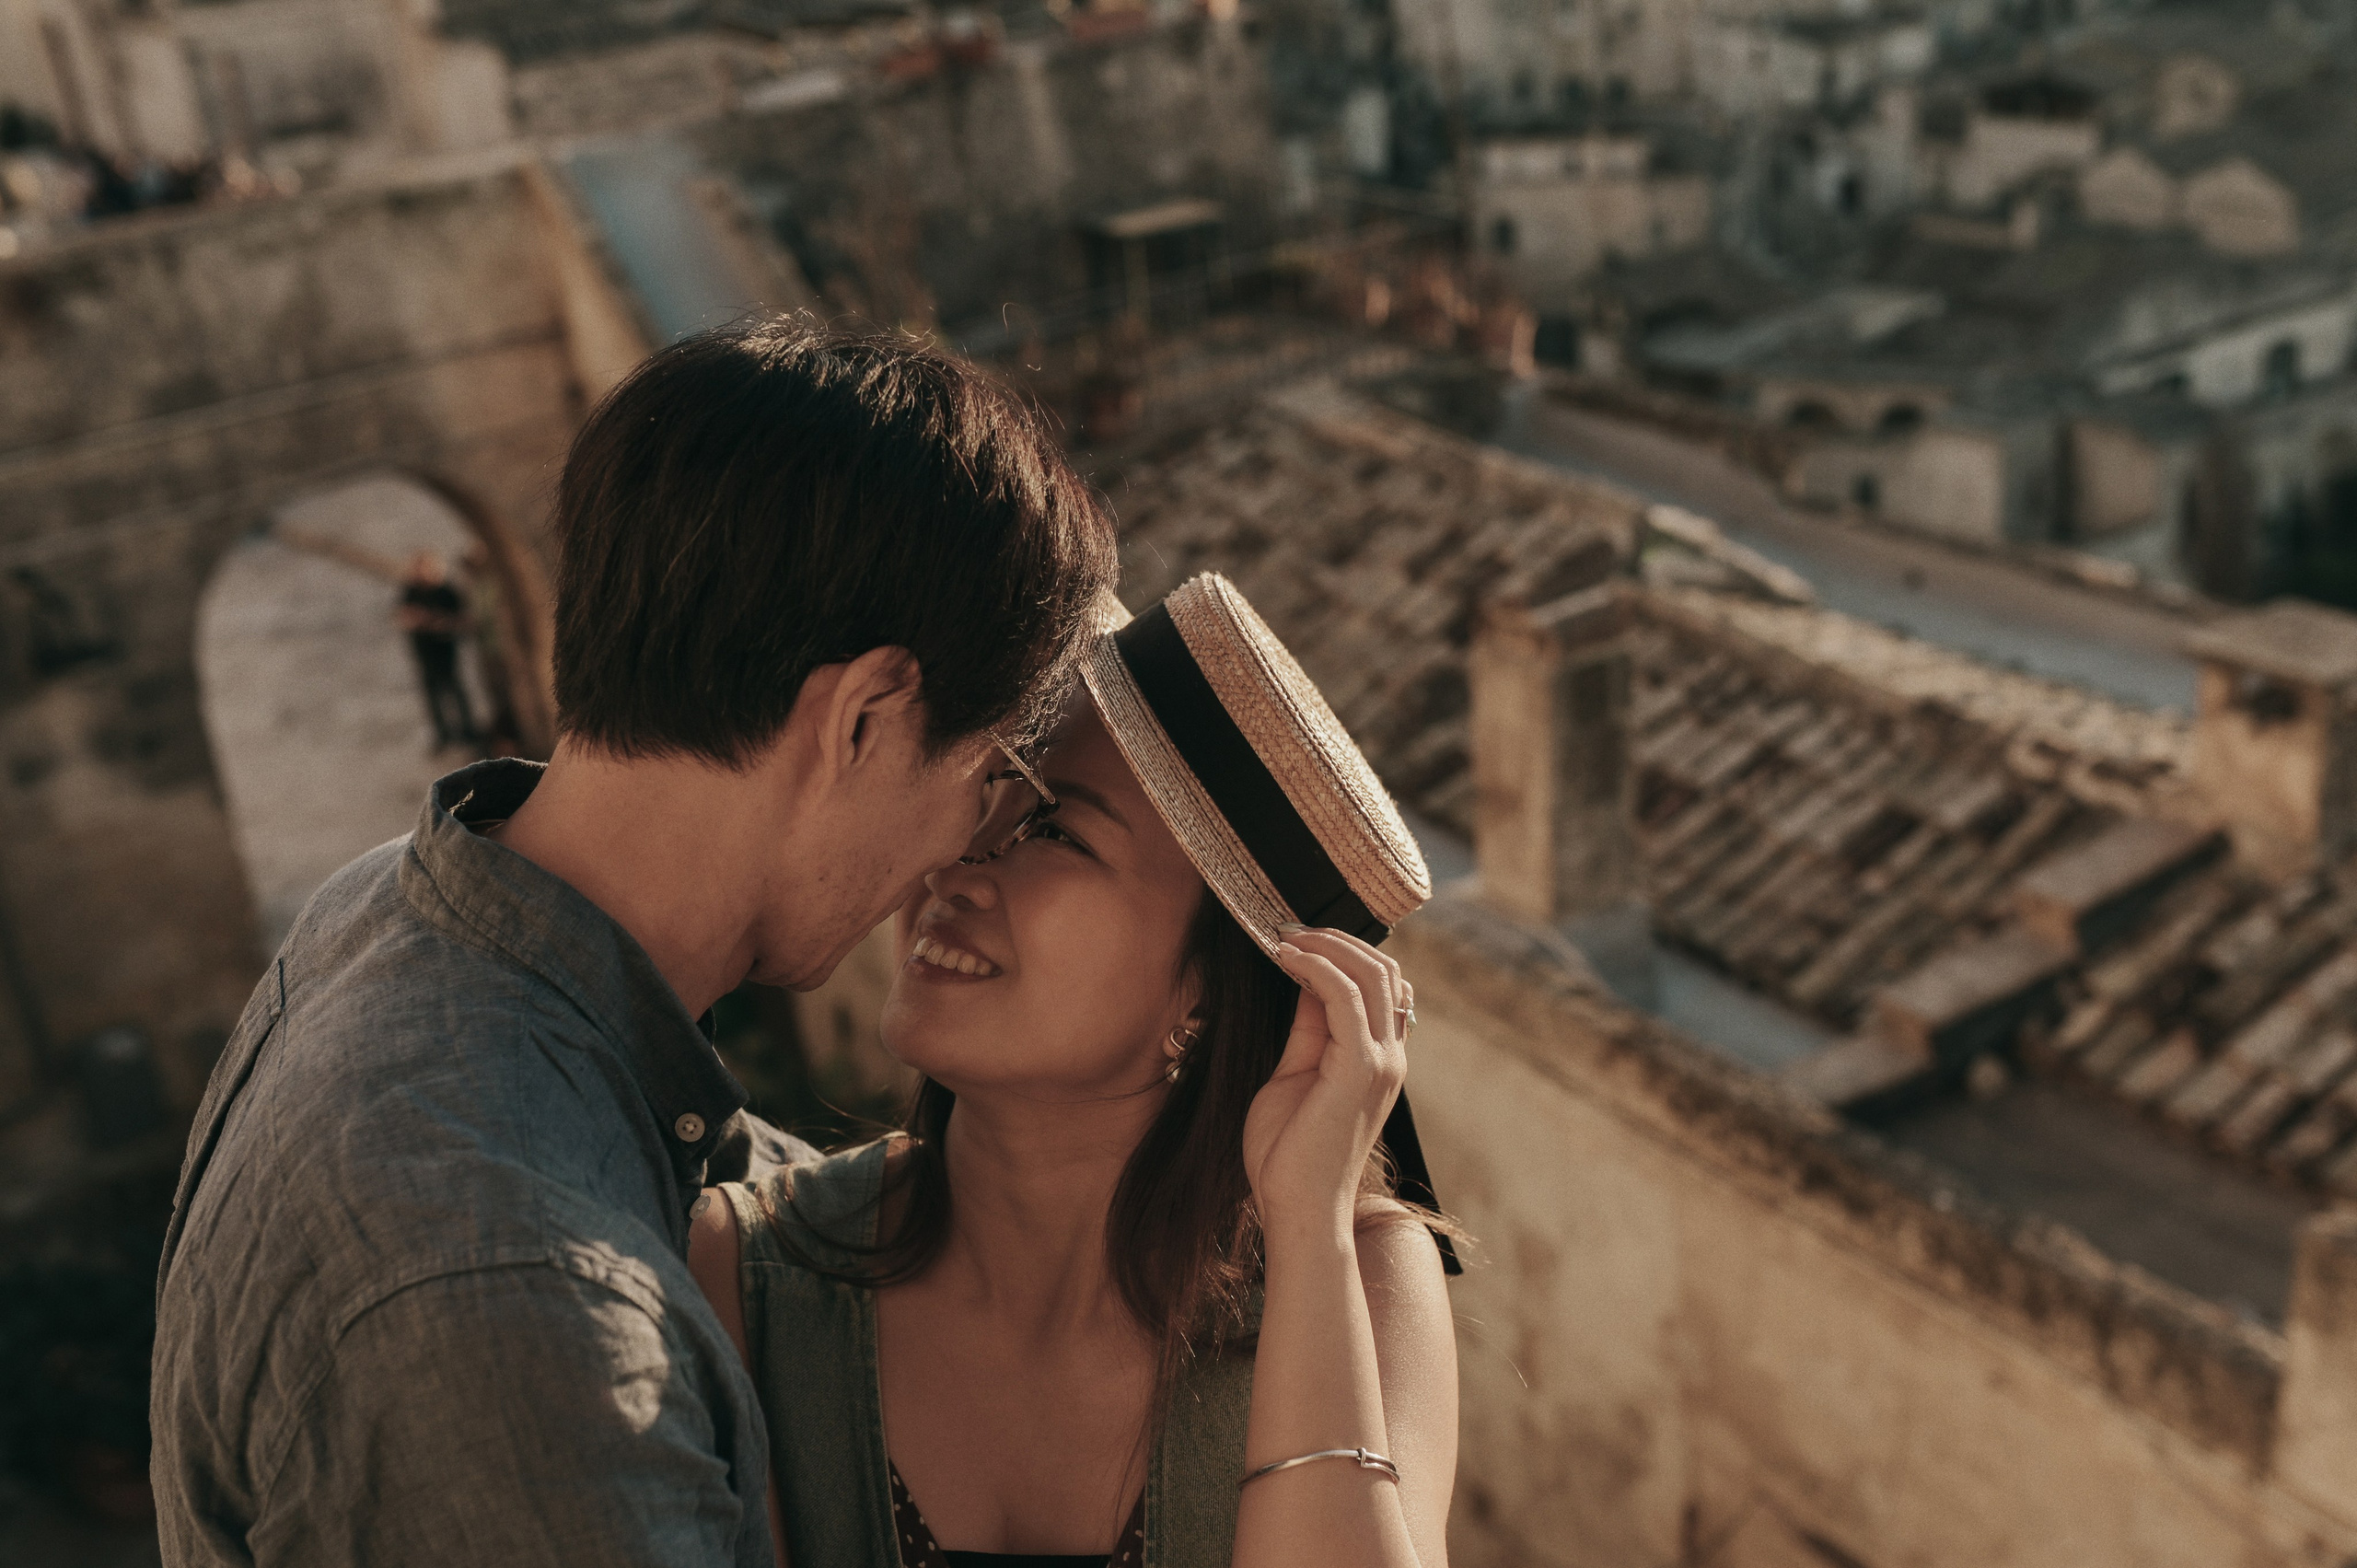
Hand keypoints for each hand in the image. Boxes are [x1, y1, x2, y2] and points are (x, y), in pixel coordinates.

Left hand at [1240, 928, 1411, 1244]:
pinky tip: (1287, 958)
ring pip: (1372, 974)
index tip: (1293, 936)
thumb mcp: (1293, 1076)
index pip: (1378, 985)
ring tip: (1285, 936)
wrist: (1297, 1210)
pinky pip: (1347, 998)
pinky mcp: (1362, 1069)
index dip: (1340, 952)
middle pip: (1382, 970)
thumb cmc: (1287, 1157)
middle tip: (1288, 927)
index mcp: (1379, 1060)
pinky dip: (1317, 967)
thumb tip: (1303, 979)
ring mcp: (1382, 1063)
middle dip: (1336, 938)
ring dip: (1326, 945)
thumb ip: (1306, 1030)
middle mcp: (1391, 1057)